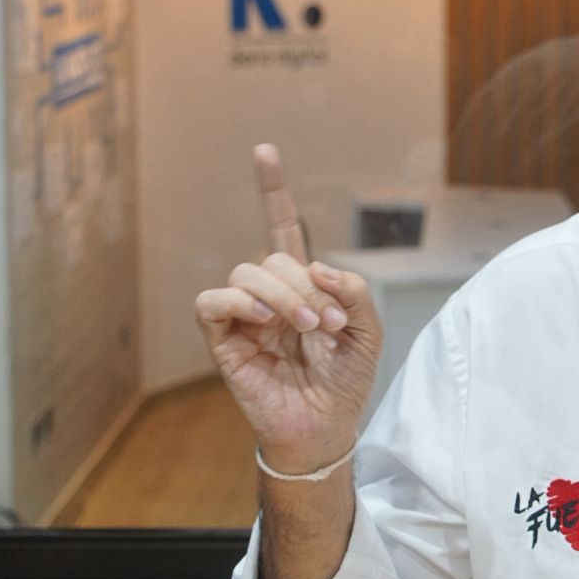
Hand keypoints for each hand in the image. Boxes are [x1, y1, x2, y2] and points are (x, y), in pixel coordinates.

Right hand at [194, 144, 381, 471]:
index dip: (272, 191)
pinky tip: (264, 322)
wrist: (326, 427)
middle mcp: (268, 294)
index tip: (264, 152)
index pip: (281, 227)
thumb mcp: (368, 329)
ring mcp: (242, 316)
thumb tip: (316, 267)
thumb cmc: (345, 380)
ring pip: (246, 274)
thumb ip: (353, 290)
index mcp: (301, 283)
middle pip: (272, 256)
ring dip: (282, 295)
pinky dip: (238, 303)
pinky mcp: (222, 341)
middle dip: (305, 284)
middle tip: (327, 323)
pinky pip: (211, 303)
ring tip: (306, 329)